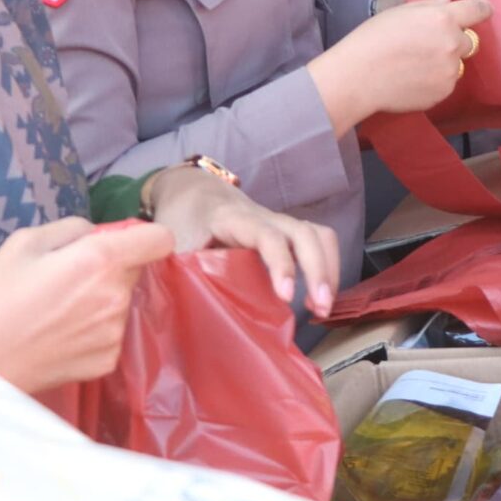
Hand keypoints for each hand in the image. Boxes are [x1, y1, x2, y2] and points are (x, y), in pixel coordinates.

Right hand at [0, 218, 174, 393]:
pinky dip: (94, 330)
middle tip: (69, 278)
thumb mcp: (25, 242)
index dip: (145, 236)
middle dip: (112, 268)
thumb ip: (73, 228)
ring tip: (58, 310)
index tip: (124, 242)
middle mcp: (117, 297)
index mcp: (101, 260)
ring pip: (122, 303)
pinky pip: (111, 333)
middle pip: (135, 271)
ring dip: (103, 300)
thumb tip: (98, 234)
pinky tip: (60, 335)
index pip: (160, 239)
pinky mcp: (106, 361)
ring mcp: (114, 333)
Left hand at [143, 168, 341, 316]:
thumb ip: (177, 269)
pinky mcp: (287, 232)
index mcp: (234, 220)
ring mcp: (280, 223)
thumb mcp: (172, 244)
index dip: (280, 263)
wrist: (194, 192)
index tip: (286, 296)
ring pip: (318, 235)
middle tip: (320, 308)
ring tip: (323, 307)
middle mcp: (265, 217)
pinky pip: (319, 241)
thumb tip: (180, 308)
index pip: (267, 236)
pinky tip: (318, 295)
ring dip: (329, 270)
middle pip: (305, 233)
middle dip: (319, 269)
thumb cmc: (182, 220)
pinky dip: (328, 266)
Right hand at [311, 0, 494, 126]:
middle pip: (468, 40)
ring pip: (457, 63)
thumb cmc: (372, 39)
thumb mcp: (399, 12)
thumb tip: (448, 1)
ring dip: (445, 62)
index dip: (482, 9)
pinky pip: (446, 83)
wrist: (358, 77)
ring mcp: (450, 71)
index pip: (478, 10)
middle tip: (428, 44)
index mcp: (443, 19)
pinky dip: (435, 81)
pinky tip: (412, 80)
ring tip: (416, 65)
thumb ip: (429, 6)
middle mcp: (453, 44)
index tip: (482, 10)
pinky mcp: (443, 93)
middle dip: (454, 40)